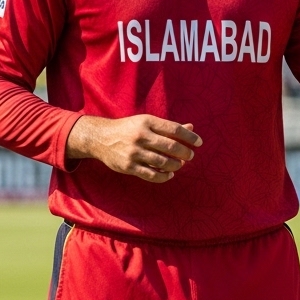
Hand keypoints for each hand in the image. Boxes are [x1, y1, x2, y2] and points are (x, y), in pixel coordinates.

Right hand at [66, 114, 201, 182]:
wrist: (100, 138)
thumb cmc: (129, 129)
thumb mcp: (147, 123)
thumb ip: (168, 127)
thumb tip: (191, 128)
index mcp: (147, 122)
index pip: (174, 129)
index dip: (189, 136)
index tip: (199, 142)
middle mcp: (141, 136)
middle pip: (171, 146)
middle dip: (185, 153)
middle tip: (190, 156)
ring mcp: (134, 152)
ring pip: (163, 162)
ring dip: (176, 165)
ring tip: (179, 164)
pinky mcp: (128, 166)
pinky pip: (151, 175)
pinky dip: (164, 176)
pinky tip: (170, 174)